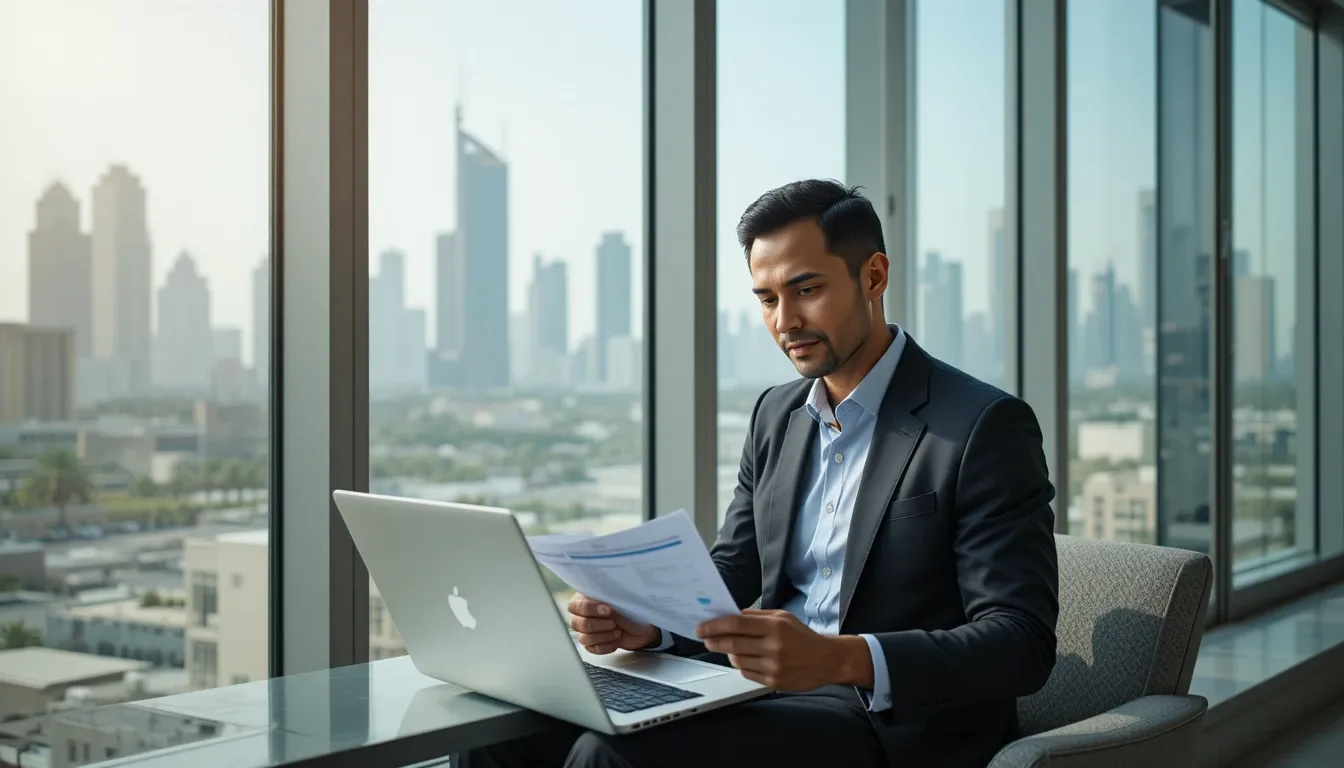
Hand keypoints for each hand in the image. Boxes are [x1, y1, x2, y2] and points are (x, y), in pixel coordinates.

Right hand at [568, 593, 660, 653]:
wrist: (641, 628)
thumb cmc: (630, 609)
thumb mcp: (621, 601)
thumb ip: (608, 601)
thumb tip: (601, 602)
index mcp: (585, 599)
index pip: (575, 605)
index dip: (589, 609)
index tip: (608, 610)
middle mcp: (582, 615)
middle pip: (578, 623)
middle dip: (598, 625)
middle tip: (613, 623)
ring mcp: (585, 631)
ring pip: (584, 638)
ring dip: (603, 636)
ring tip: (617, 632)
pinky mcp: (592, 644)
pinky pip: (592, 649)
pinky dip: (605, 646)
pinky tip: (615, 641)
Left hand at [696, 609, 870, 690]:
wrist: (827, 660)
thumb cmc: (803, 636)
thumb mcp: (783, 617)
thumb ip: (756, 616)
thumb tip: (730, 614)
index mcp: (775, 626)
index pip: (737, 624)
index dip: (715, 625)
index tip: (701, 627)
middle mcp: (774, 646)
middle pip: (733, 643)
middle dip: (714, 640)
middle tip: (705, 638)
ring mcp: (773, 666)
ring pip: (737, 660)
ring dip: (729, 653)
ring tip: (732, 647)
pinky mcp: (773, 681)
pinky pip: (746, 673)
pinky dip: (742, 665)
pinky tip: (748, 659)